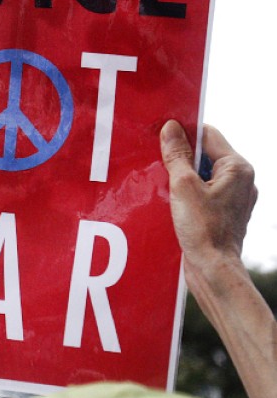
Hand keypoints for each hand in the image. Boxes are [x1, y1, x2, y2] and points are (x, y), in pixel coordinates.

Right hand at [159, 120, 256, 290]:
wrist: (213, 268)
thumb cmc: (203, 229)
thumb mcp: (183, 186)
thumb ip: (177, 155)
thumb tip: (171, 128)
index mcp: (237, 168)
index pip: (208, 135)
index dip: (183, 132)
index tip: (160, 134)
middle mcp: (241, 180)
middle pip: (206, 155)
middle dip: (180, 155)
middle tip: (156, 159)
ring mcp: (234, 197)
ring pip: (203, 174)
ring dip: (182, 174)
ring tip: (161, 180)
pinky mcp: (225, 212)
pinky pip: (204, 191)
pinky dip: (187, 191)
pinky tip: (170, 198)